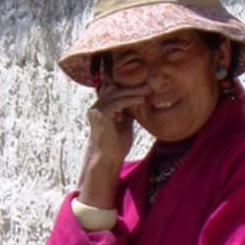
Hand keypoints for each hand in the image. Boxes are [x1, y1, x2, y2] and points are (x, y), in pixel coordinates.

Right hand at [78, 80, 150, 207]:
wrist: (110, 159)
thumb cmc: (118, 145)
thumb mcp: (125, 123)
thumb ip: (127, 111)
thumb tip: (137, 100)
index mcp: (100, 109)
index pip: (114, 92)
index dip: (129, 89)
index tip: (145, 88)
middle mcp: (95, 108)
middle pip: (115, 91)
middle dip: (133, 88)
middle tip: (148, 85)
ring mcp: (96, 110)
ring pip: (117, 95)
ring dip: (134, 91)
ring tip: (148, 90)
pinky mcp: (100, 115)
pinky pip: (118, 102)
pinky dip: (131, 100)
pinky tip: (142, 100)